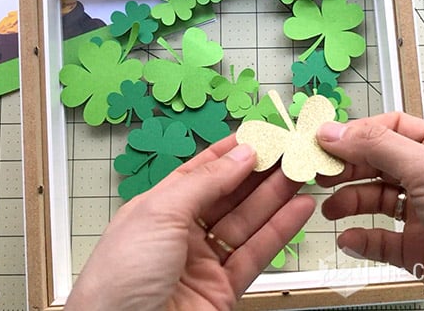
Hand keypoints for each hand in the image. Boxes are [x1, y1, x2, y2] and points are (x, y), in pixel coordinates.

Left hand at [65, 136, 314, 310]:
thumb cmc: (121, 276)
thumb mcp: (159, 213)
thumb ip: (205, 181)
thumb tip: (240, 154)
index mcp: (158, 208)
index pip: (200, 172)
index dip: (230, 152)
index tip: (260, 134)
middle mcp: (182, 233)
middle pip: (229, 196)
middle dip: (260, 173)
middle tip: (290, 151)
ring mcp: (204, 262)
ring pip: (247, 222)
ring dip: (276, 197)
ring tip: (302, 173)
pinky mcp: (224, 290)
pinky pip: (256, 254)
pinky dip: (280, 231)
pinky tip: (299, 209)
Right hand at [316, 112, 423, 309]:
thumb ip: (378, 148)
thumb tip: (333, 130)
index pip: (390, 129)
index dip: (356, 133)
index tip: (324, 142)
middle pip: (377, 164)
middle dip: (347, 168)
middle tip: (318, 175)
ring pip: (375, 201)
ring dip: (349, 202)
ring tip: (331, 210)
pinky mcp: (418, 251)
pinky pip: (379, 241)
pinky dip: (361, 239)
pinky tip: (349, 240)